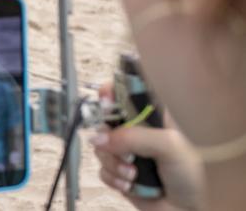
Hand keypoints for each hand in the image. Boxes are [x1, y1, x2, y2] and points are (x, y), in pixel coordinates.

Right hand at [91, 83, 204, 210]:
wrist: (192, 210)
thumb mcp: (168, 145)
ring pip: (101, 147)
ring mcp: (129, 152)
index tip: (105, 102)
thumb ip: (134, 136)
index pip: (126, 93)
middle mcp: (138, 131)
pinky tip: (129, 184)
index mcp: (153, 116)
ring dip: (113, 162)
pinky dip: (112, 177)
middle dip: (108, 136)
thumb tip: (99, 138)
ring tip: (132, 174)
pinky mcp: (121, 172)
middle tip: (119, 147)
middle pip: (106, 121)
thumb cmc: (194, 174)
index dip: (112, 93)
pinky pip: (102, 169)